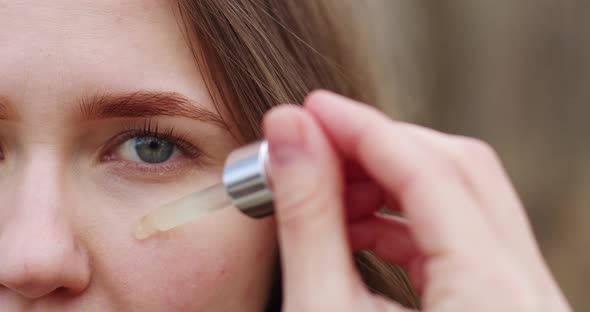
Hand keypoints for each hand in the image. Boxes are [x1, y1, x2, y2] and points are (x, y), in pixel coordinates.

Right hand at [262, 91, 570, 311]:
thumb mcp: (322, 309)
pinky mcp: (499, 305)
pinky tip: (355, 228)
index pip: (430, 170)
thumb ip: (308, 219)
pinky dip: (404, 220)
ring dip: (389, 184)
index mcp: (491, 296)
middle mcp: (524, 293)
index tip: (310, 110)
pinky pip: (460, 235)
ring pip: (464, 198)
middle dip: (379, 149)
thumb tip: (290, 134)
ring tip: (326, 194)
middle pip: (459, 169)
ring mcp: (518, 299)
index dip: (362, 128)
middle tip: (314, 147)